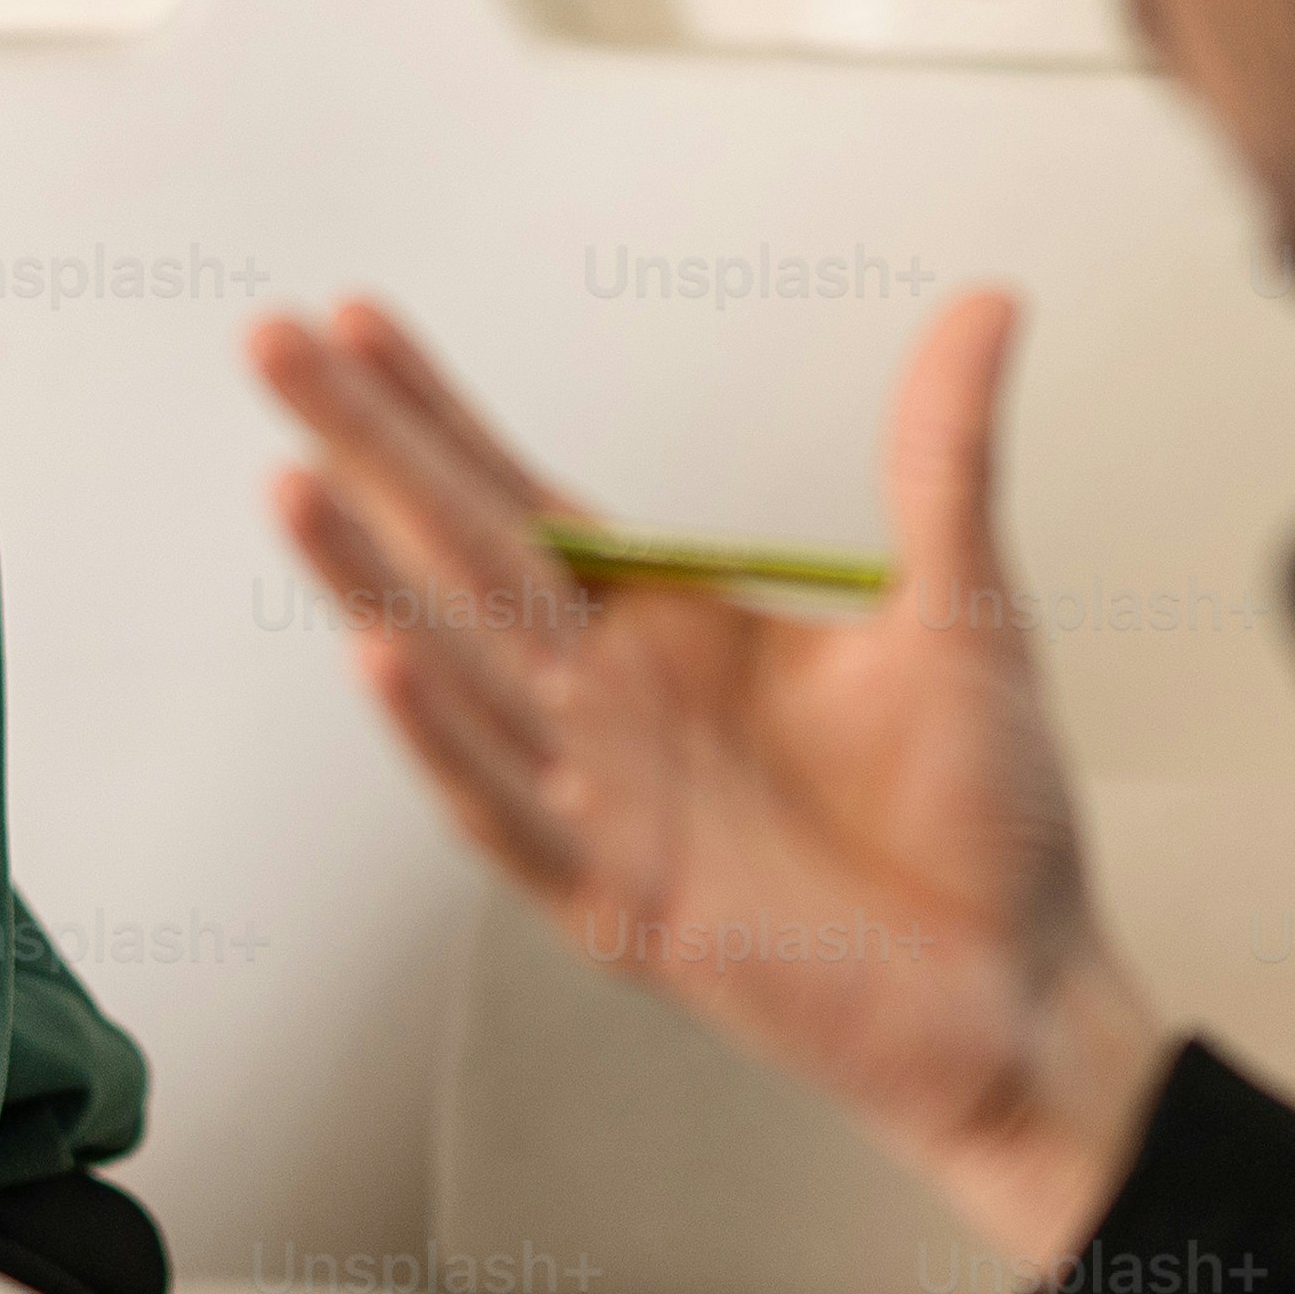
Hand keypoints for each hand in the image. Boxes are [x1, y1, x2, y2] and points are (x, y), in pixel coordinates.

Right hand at [250, 286, 1166, 1282]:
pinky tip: (383, 660)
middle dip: (362, 450)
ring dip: (370, 583)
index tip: (356, 316)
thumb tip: (986, 304)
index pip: (519, 500)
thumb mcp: (963, 608)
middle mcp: (607, 705)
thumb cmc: (985, 819)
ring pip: (456, 675)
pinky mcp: (620, 905)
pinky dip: (446, 743)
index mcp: (665, 627)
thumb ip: (942, 458)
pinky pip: (510, 815)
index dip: (436, 413)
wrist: (1025, 989)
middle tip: (269, 344)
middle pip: (456, 557)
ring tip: (294, 484)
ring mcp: (600, 804)